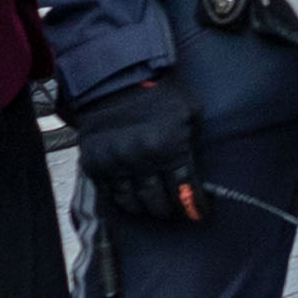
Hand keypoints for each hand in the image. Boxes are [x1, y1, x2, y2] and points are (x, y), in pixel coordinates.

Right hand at [73, 74, 204, 224]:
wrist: (115, 83)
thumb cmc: (159, 96)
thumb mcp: (190, 114)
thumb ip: (193, 145)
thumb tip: (202, 177)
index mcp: (169, 145)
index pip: (185, 190)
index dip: (194, 206)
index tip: (199, 214)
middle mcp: (140, 158)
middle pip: (158, 201)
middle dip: (169, 207)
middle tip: (174, 207)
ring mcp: (115, 162)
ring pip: (132, 202)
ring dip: (145, 207)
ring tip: (152, 205)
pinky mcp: (94, 164)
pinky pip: (110, 194)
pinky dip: (122, 198)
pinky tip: (132, 196)